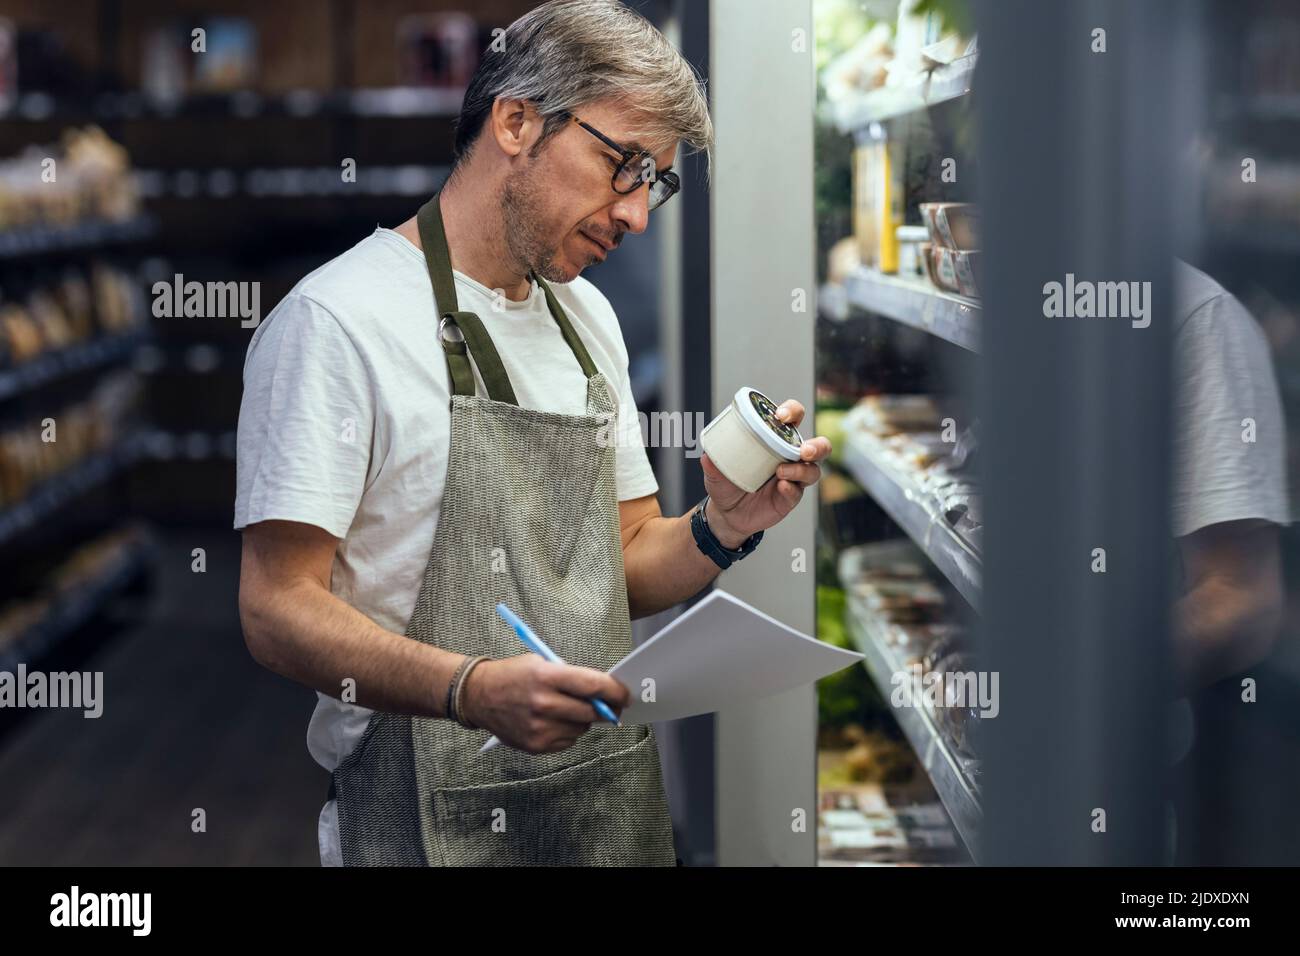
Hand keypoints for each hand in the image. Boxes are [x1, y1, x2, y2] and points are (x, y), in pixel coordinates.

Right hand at [460, 655, 631, 753]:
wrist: (478, 696)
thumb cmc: (513, 675)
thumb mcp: (541, 663)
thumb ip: (571, 677)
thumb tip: (602, 692)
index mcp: (547, 676)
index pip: (592, 686)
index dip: (615, 691)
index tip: (626, 695)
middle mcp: (543, 703)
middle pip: (591, 712)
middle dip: (604, 708)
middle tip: (608, 705)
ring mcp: (539, 727)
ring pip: (581, 729)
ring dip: (583, 720)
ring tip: (567, 709)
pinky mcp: (535, 745)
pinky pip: (567, 741)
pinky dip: (568, 732)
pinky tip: (554, 721)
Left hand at [701, 399, 831, 547]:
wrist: (726, 513)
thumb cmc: (727, 482)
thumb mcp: (716, 470)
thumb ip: (713, 462)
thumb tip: (706, 456)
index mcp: (775, 439)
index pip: (793, 418)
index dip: (792, 412)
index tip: (781, 416)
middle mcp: (789, 456)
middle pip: (819, 446)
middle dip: (817, 446)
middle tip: (804, 450)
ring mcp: (793, 478)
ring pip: (813, 470)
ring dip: (802, 469)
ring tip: (782, 472)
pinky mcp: (790, 498)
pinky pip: (798, 492)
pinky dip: (791, 489)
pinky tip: (781, 487)